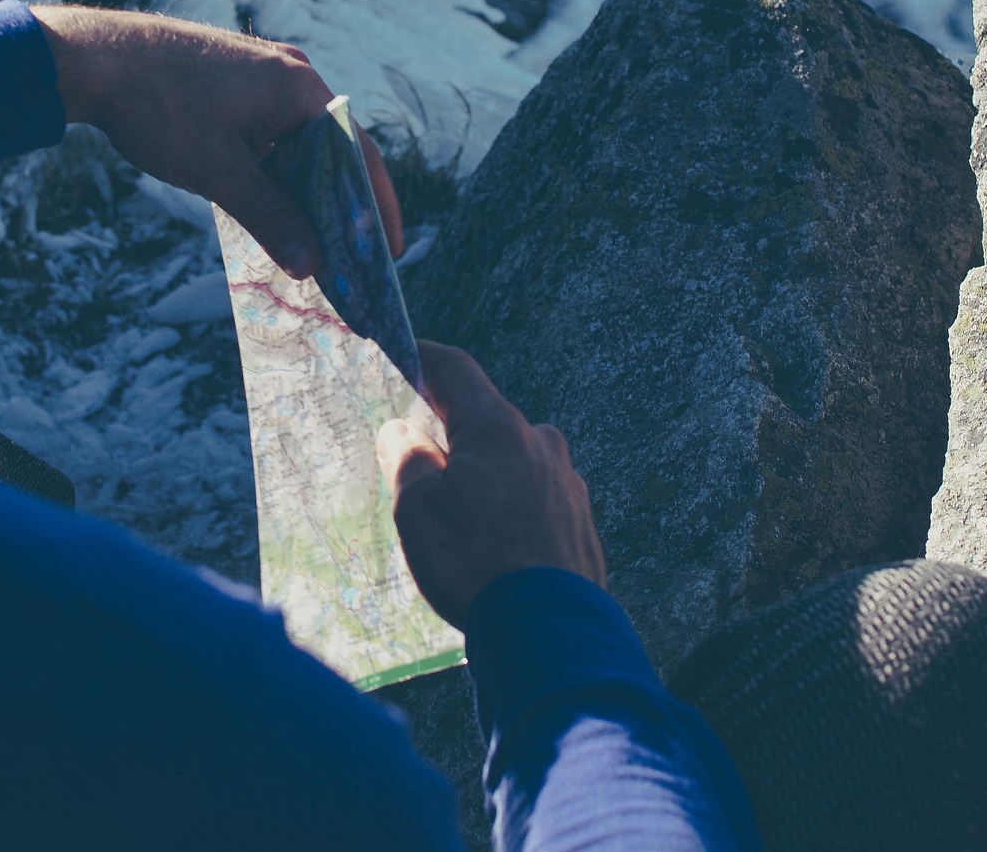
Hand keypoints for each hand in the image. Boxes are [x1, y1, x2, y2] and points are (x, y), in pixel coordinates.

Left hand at [31, 5, 402, 277]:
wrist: (93, 59)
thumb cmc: (159, 108)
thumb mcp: (219, 173)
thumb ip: (270, 216)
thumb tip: (310, 264)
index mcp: (300, 87)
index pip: (358, 154)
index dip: (376, 207)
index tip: (387, 253)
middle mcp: (290, 73)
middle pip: (331, 150)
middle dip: (338, 206)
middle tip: (347, 259)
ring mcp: (260, 73)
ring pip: (297, 143)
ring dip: (302, 190)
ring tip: (309, 242)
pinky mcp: (233, 80)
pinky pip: (271, 131)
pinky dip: (274, 170)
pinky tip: (266, 206)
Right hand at [379, 341, 605, 628]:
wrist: (548, 633)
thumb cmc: (474, 562)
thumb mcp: (416, 508)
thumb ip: (407, 459)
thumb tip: (404, 433)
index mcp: (499, 428)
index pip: (457, 371)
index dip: (425, 358)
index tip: (403, 353)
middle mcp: (542, 444)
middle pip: (488, 424)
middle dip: (454, 438)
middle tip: (423, 471)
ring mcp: (569, 485)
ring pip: (515, 466)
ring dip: (486, 481)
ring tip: (462, 529)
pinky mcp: (582, 526)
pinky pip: (537, 504)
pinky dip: (512, 514)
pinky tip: (496, 553)